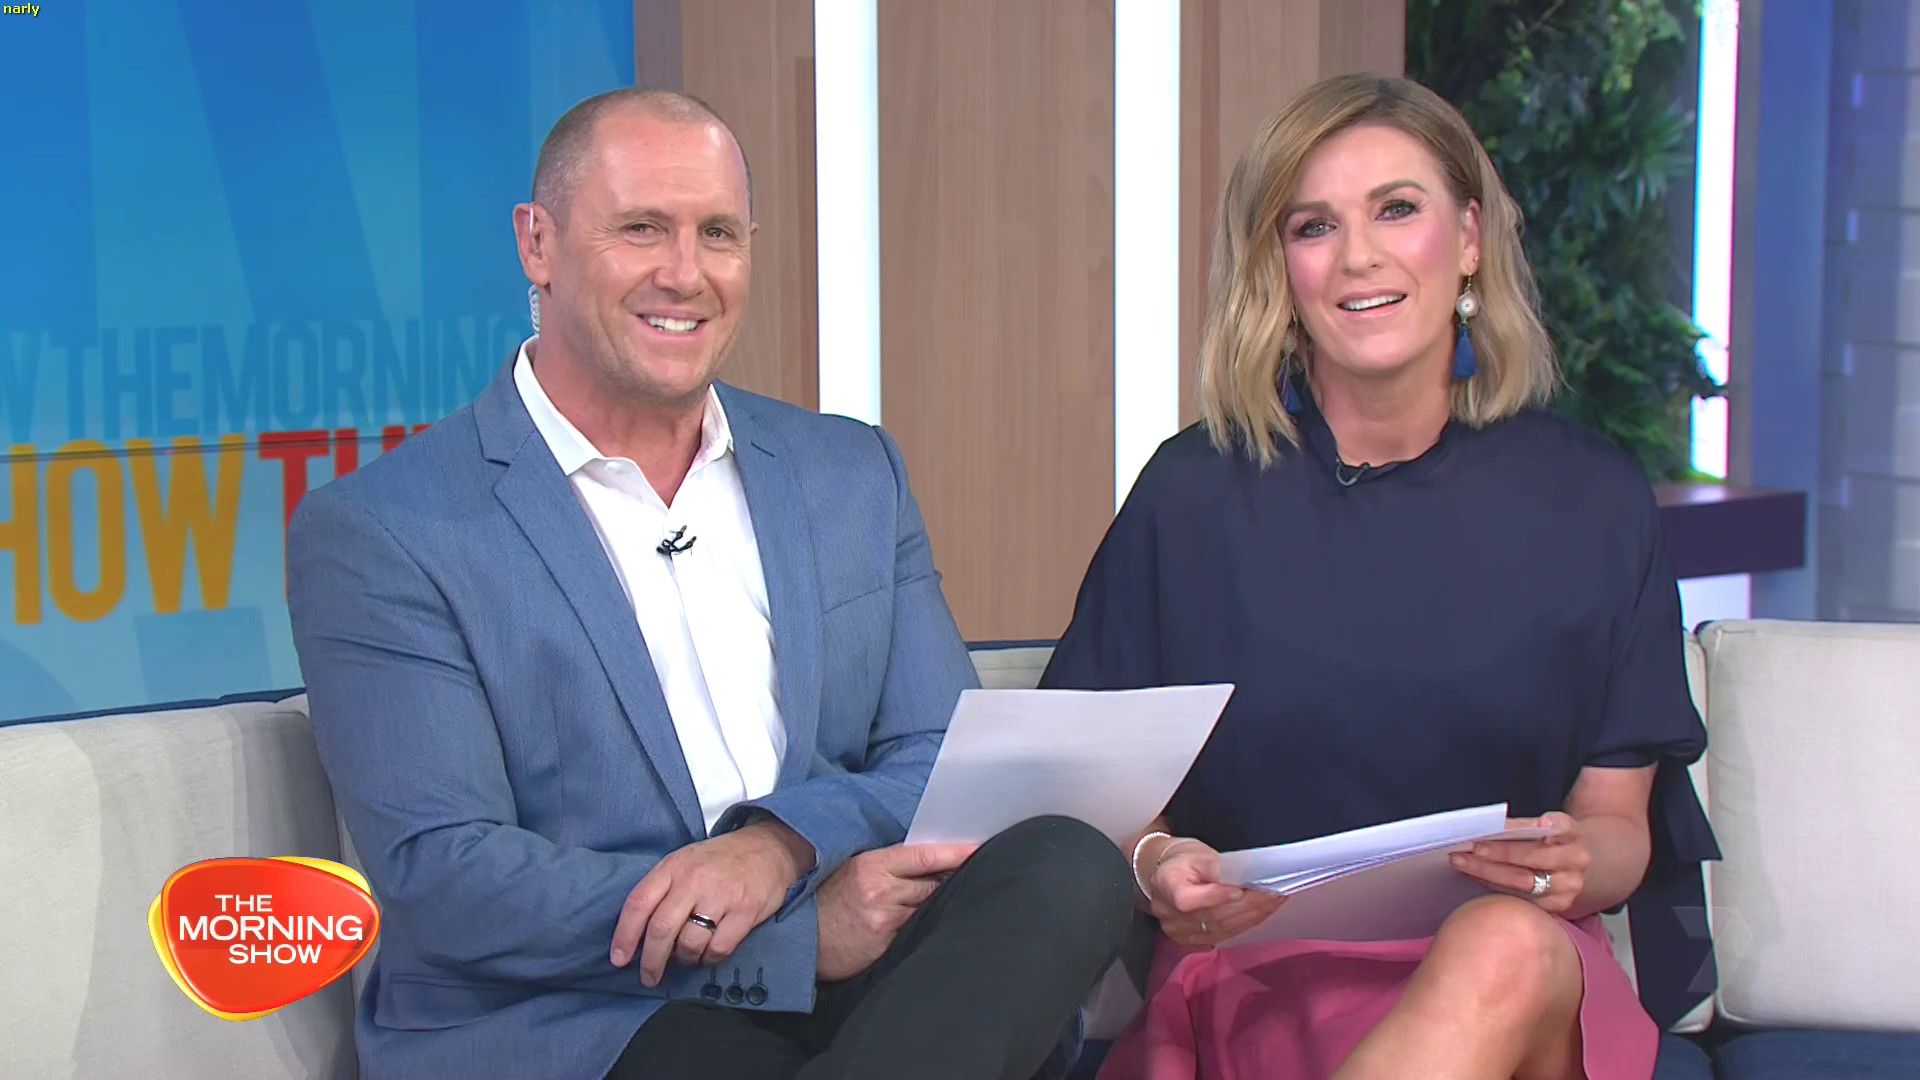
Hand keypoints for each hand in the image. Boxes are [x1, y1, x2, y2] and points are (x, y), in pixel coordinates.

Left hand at [610, 820, 814, 986]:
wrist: (769, 847)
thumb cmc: (719, 861)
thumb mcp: (684, 862)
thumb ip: (662, 892)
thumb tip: (639, 937)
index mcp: (673, 866)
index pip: (639, 903)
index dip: (624, 935)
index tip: (619, 959)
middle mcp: (694, 880)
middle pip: (661, 930)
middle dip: (651, 961)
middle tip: (649, 977)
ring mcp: (722, 895)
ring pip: (689, 944)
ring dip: (684, 960)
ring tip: (687, 958)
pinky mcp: (746, 910)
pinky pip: (718, 948)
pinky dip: (709, 959)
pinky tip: (708, 954)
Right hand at [816, 842, 975, 981]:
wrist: (799, 941)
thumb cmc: (827, 903)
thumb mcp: (853, 872)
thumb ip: (888, 867)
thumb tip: (928, 863)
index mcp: (871, 866)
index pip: (924, 856)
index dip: (955, 853)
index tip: (977, 849)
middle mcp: (880, 892)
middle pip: (933, 883)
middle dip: (950, 881)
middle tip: (968, 876)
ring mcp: (884, 922)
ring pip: (928, 909)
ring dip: (938, 906)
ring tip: (945, 903)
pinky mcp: (886, 947)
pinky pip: (916, 933)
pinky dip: (923, 928)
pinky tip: (925, 928)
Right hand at [1147, 839, 1286, 948]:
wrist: (1170, 873)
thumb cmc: (1186, 860)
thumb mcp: (1198, 854)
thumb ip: (1216, 867)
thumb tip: (1243, 880)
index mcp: (1165, 883)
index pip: (1187, 899)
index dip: (1214, 897)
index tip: (1240, 891)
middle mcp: (1167, 911)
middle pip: (1211, 915)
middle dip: (1247, 905)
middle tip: (1274, 894)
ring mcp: (1177, 930)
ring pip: (1220, 928)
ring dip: (1251, 916)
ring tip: (1273, 902)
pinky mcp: (1189, 941)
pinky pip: (1222, 935)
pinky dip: (1244, 924)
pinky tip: (1260, 913)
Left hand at [1449, 812, 1589, 915]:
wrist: (1571, 865)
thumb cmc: (1547, 841)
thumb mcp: (1543, 827)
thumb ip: (1521, 827)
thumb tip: (1481, 828)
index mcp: (1572, 834)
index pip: (1558, 826)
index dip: (1539, 826)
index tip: (1523, 825)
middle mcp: (1576, 860)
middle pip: (1533, 857)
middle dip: (1498, 853)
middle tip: (1469, 849)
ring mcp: (1569, 886)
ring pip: (1524, 882)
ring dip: (1488, 872)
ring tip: (1463, 863)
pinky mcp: (1558, 906)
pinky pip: (1521, 898)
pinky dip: (1494, 886)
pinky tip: (1475, 877)